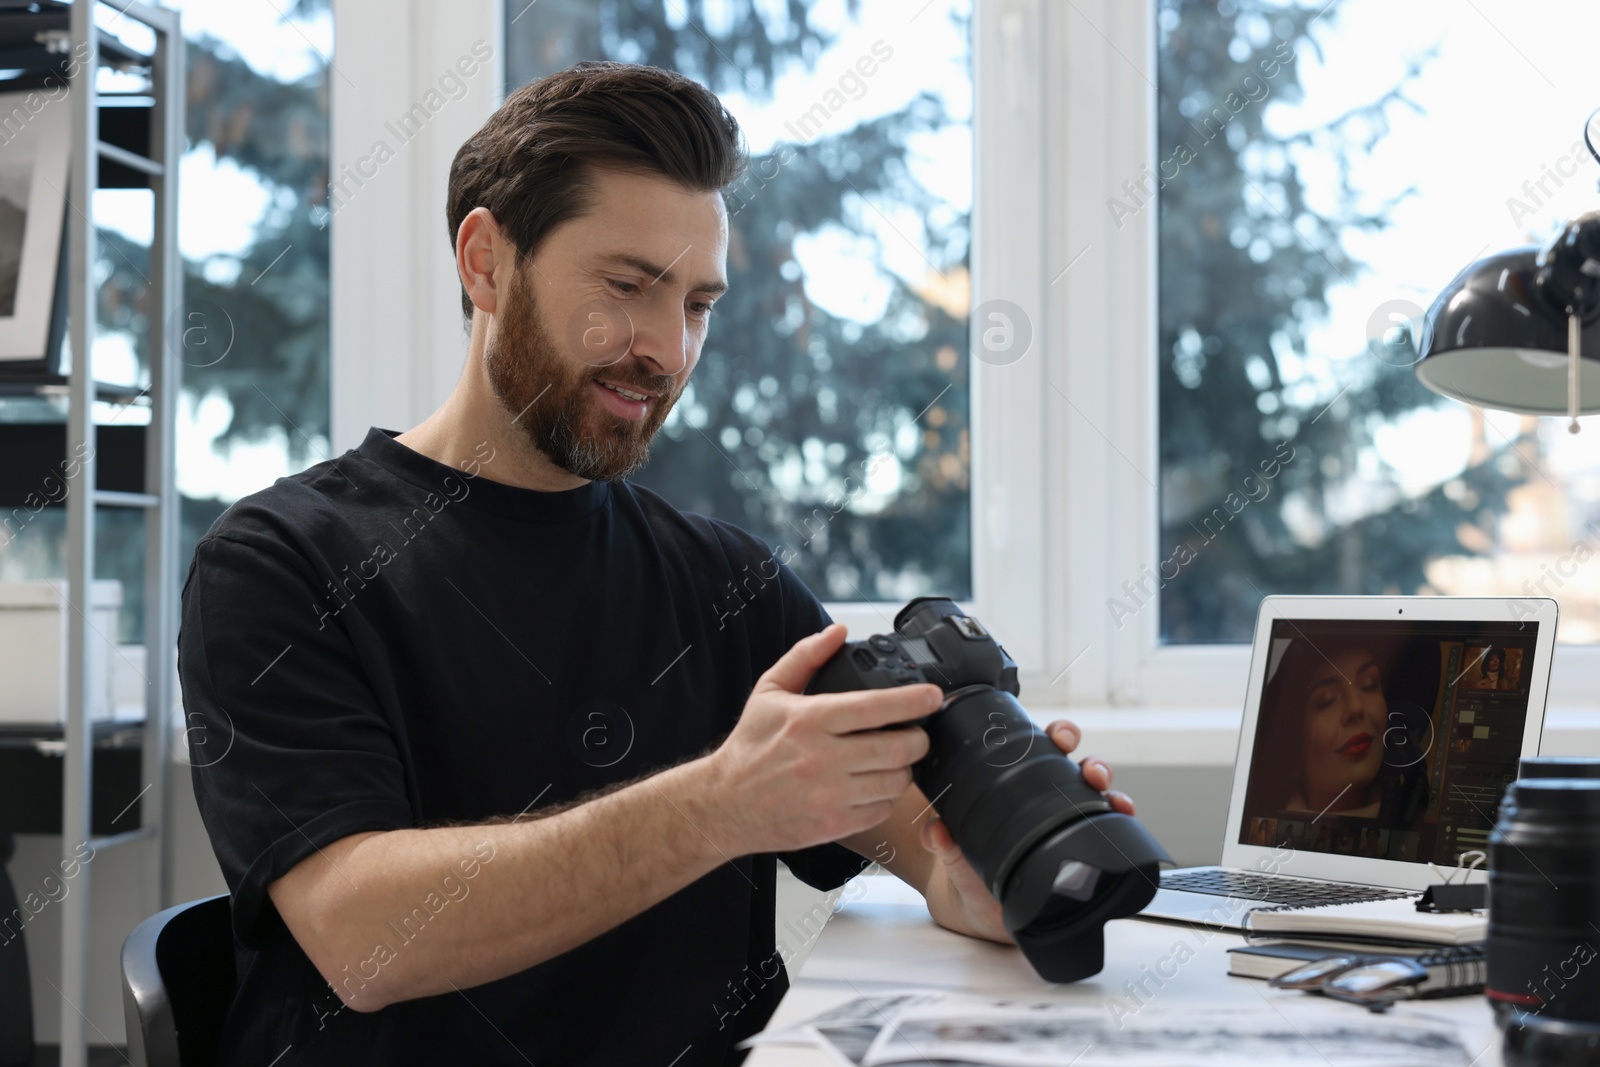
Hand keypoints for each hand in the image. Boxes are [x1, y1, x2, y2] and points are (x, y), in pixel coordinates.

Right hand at [697, 624, 938, 855]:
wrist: (725, 804)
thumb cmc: (750, 746)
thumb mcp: (770, 692)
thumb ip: (805, 657)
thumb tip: (837, 631)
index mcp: (810, 720)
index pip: (875, 707)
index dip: (913, 701)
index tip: (934, 696)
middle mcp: (823, 759)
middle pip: (898, 748)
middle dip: (918, 738)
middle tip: (916, 732)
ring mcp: (831, 795)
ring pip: (896, 781)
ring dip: (905, 768)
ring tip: (895, 758)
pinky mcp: (835, 824)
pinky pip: (882, 809)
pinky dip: (888, 796)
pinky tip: (876, 784)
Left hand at [919, 719, 1134, 943]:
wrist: (982, 912)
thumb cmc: (969, 871)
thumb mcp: (954, 856)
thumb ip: (945, 843)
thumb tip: (936, 830)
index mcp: (1015, 788)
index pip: (1038, 752)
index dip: (1053, 737)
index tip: (1058, 736)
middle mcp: (1047, 800)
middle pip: (1076, 767)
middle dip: (1088, 759)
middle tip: (1088, 767)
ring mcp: (1067, 823)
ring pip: (1096, 794)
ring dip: (1108, 787)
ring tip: (1108, 791)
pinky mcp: (1083, 849)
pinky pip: (1107, 829)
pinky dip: (1120, 818)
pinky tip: (1124, 815)